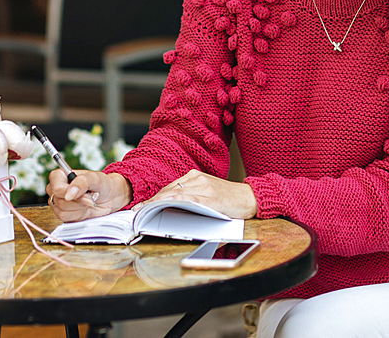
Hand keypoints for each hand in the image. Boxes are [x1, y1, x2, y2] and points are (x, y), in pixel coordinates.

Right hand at [46, 169, 131, 221]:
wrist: (111, 197)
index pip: (56, 188)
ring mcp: (58, 203)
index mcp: (59, 176)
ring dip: (79, 209)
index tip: (84, 194)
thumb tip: (68, 194)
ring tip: (87, 201)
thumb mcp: (95, 178)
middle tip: (89, 196)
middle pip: (59, 202)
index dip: (69, 193)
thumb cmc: (102, 184)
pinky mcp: (64, 214)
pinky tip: (85, 208)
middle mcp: (56, 189)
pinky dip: (79, 215)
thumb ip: (82, 182)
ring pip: (62, 212)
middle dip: (78, 202)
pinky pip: (66, 220)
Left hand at [141, 170, 256, 219]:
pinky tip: (165, 207)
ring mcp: (203, 186)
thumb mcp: (207, 194)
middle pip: (169, 190)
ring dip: (158, 203)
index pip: (169, 188)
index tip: (141, 205)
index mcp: (195, 176)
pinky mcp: (210, 196)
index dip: (154, 197)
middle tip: (138, 210)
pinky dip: (174, 203)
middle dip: (152, 201)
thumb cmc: (229, 199)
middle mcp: (197, 178)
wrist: (250, 197)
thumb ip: (191, 197)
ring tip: (145, 211)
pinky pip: (188, 199)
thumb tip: (171, 207)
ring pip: (175, 194)